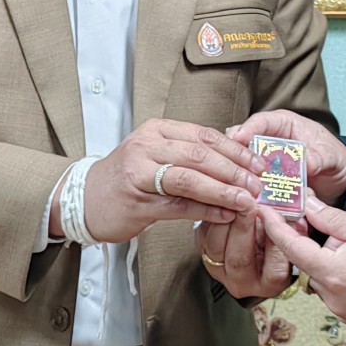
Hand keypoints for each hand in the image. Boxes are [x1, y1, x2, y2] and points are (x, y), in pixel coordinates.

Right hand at [76, 119, 262, 243]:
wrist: (85, 199)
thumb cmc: (127, 176)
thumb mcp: (156, 153)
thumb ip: (190, 152)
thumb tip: (235, 158)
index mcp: (157, 130)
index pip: (205, 135)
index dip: (236, 149)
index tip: (259, 163)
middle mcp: (147, 146)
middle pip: (200, 155)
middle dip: (235, 171)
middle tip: (259, 184)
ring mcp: (139, 175)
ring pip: (190, 180)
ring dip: (224, 191)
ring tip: (247, 201)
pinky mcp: (138, 203)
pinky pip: (178, 207)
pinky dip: (206, 211)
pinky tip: (225, 215)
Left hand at [196, 209, 295, 299]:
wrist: (253, 239)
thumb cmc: (275, 239)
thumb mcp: (291, 235)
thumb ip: (295, 226)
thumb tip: (298, 208)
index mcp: (270, 282)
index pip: (275, 269)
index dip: (274, 240)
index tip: (272, 214)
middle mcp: (243, 282)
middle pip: (240, 259)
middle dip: (244, 226)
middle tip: (249, 203)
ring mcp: (219, 271)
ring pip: (216, 247)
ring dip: (225, 219)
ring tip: (234, 199)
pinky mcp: (203, 255)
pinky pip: (202, 236)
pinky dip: (210, 217)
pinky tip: (220, 202)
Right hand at [227, 110, 345, 202]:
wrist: (339, 182)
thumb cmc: (334, 159)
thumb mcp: (331, 156)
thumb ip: (320, 157)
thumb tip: (308, 162)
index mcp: (283, 125)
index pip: (261, 121)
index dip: (248, 128)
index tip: (239, 138)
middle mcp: (269, 142)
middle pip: (243, 143)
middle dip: (238, 156)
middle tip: (238, 169)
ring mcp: (264, 162)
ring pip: (242, 165)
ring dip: (241, 176)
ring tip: (243, 187)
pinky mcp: (264, 182)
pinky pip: (251, 184)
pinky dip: (249, 192)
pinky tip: (248, 199)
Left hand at [256, 196, 345, 329]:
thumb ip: (330, 218)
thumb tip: (306, 205)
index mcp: (334, 273)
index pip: (293, 248)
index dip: (276, 228)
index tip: (265, 212)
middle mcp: (334, 298)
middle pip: (308, 265)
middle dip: (318, 248)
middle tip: (345, 238)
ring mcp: (343, 311)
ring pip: (322, 280)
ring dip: (331, 265)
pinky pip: (335, 293)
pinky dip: (342, 279)